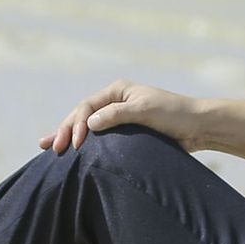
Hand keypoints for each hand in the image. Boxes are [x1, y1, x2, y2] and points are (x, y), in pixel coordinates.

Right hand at [38, 81, 202, 153]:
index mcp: (118, 91)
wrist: (198, 127)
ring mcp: (119, 118)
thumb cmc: (174, 114)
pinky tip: (71, 152)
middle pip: (82, 115)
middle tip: (51, 148)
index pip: (87, 106)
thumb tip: (89, 122)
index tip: (74, 144)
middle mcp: (115, 102)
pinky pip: (99, 138)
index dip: (76, 124)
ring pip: (87, 127)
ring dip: (68, 136)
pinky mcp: (125, 134)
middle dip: (64, 130)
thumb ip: (117, 114)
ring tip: (47, 147)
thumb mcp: (145, 110)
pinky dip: (85, 144)